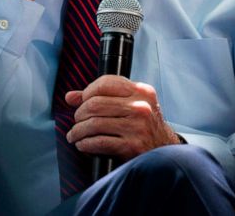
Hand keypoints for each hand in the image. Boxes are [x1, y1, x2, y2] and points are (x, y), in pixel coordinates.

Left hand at [64, 75, 181, 159]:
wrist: (164, 151)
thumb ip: (102, 97)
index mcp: (141, 91)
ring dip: (78, 131)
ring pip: (95, 123)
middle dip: (80, 113)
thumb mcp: (130, 104)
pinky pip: (99, 142)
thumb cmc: (143, 125)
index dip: (88, 92)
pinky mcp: (132, 146)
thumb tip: (70, 97)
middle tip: (77, 121)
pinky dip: (85, 144)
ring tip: (74, 135)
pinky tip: (83, 145)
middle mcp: (141, 107)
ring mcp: (137, 127)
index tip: (81, 102)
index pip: (106, 83)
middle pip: (96, 104)